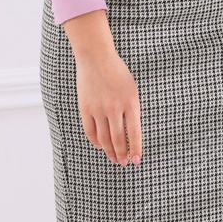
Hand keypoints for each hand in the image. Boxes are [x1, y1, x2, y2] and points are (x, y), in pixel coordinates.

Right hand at [76, 49, 141, 165]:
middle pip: (118, 139)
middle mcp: (114, 108)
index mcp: (131, 102)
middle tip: (124, 163)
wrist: (97, 58)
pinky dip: (96, 140)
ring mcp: (98, 109)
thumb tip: (131, 132)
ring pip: (104, 138)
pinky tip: (100, 146)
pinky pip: (90, 130)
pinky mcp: (85, 109)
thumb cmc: (119, 73)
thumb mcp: (132, 89)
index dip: (136, 148)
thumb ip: (132, 110)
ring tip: (114, 158)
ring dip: (110, 151)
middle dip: (122, 154)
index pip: (134, 133)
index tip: (137, 160)